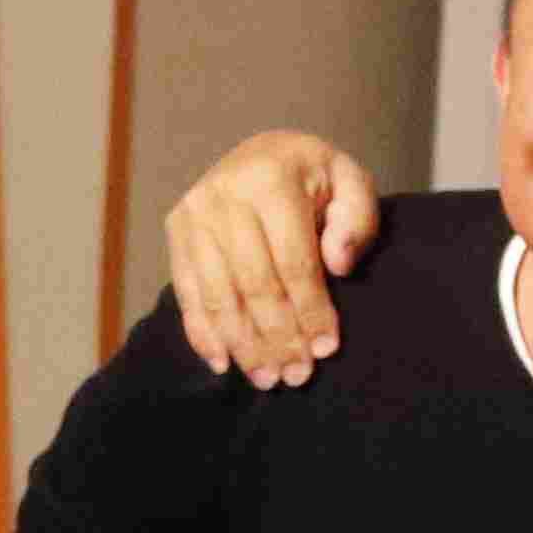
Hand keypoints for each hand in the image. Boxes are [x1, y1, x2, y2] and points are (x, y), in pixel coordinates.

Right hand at [165, 130, 378, 385]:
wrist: (265, 152)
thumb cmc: (318, 179)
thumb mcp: (350, 183)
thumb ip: (356, 220)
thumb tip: (338, 266)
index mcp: (270, 180)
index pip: (293, 261)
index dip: (310, 310)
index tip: (327, 349)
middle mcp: (223, 195)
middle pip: (253, 283)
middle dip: (277, 336)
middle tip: (297, 377)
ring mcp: (193, 214)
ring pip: (218, 292)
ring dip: (243, 343)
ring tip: (267, 380)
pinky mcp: (176, 231)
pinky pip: (187, 290)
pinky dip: (202, 331)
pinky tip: (222, 363)